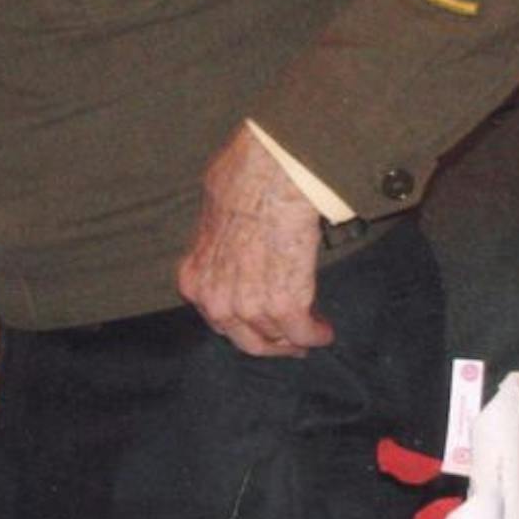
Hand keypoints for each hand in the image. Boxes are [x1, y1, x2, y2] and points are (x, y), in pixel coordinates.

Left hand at [175, 124, 333, 357]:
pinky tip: (325, 330)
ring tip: (312, 330)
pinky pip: (304, 334)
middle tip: (290, 341)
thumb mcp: (209, 219)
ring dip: (297, 338)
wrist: (268, 176)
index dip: (244, 325)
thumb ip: (216, 248)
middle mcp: (214, 301)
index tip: (261, 324)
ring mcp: (248, 306)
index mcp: (193, 281)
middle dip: (271, 342)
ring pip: (278, 339)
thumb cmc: (240, 183)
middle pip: (247, 340)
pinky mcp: (284, 305)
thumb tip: (230, 247)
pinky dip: (318, 334)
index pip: (217, 321)